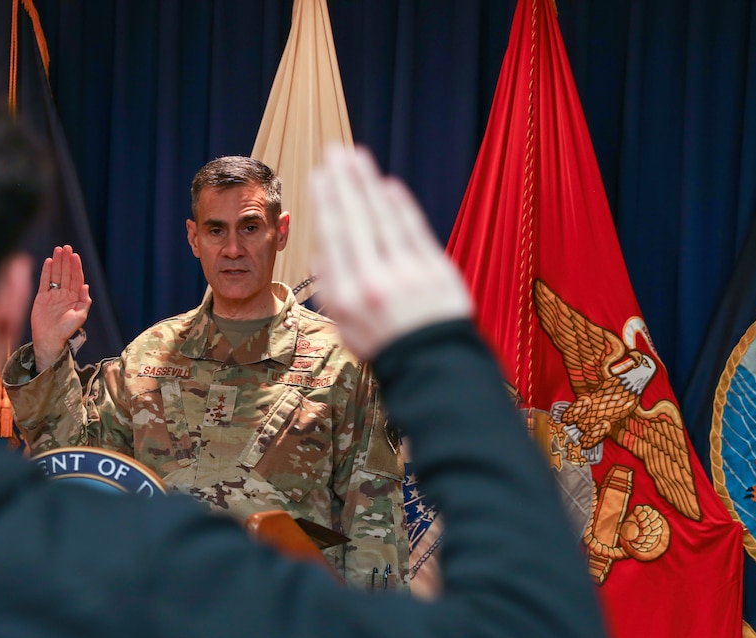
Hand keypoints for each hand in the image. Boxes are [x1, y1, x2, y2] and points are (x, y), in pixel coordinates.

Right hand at [32, 244, 91, 371]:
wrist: (49, 340)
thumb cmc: (66, 331)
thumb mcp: (79, 317)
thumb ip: (84, 301)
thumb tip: (86, 286)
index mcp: (74, 298)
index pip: (76, 278)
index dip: (76, 267)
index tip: (75, 255)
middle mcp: (64, 294)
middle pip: (66, 273)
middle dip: (66, 260)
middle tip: (66, 247)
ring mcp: (53, 295)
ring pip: (56, 274)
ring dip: (57, 262)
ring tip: (58, 250)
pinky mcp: (42, 297)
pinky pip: (44, 282)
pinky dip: (46, 271)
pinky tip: (49, 261)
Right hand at [309, 144, 471, 359]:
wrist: (432, 366)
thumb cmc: (385, 346)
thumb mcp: (345, 328)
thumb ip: (331, 290)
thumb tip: (322, 251)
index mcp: (346, 298)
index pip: (334, 239)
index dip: (327, 204)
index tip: (321, 176)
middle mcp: (373, 282)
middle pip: (357, 221)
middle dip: (345, 183)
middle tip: (336, 152)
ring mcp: (405, 274)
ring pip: (383, 219)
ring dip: (369, 184)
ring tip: (358, 158)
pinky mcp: (434, 270)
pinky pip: (413, 230)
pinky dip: (399, 205)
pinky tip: (388, 185)